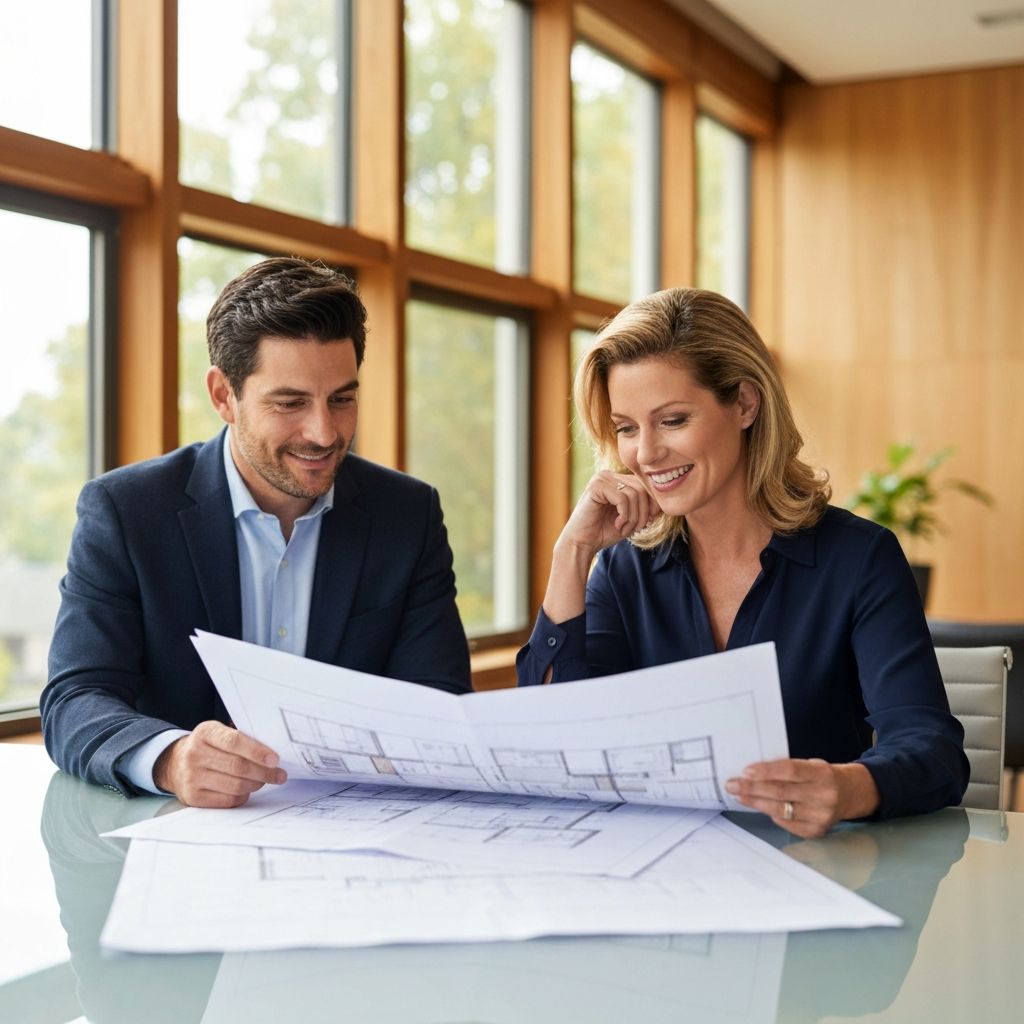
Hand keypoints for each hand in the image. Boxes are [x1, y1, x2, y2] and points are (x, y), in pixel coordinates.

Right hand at [153, 720, 286, 807]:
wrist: (174, 763)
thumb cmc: (208, 746)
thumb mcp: (219, 733)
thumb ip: (242, 738)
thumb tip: (272, 753)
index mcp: (205, 732)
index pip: (234, 742)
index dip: (257, 752)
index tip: (275, 759)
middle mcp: (195, 754)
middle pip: (238, 767)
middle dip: (264, 772)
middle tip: (279, 775)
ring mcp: (192, 777)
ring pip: (235, 786)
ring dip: (256, 784)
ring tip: (264, 780)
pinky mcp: (193, 797)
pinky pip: (228, 800)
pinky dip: (243, 796)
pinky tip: (247, 789)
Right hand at [560, 471, 658, 557]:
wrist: (582, 543)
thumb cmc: (604, 531)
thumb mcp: (631, 518)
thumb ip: (645, 508)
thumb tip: (661, 504)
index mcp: (616, 480)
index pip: (644, 486)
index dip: (651, 505)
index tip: (647, 523)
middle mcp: (609, 475)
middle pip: (641, 489)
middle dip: (643, 513)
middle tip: (636, 529)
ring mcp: (601, 479)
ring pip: (633, 494)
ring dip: (633, 517)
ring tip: (624, 528)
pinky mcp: (596, 486)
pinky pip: (622, 498)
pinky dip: (625, 515)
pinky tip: (617, 524)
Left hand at [725, 758, 879, 838]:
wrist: (849, 794)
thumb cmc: (821, 776)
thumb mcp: (810, 765)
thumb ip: (786, 769)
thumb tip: (752, 773)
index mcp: (821, 773)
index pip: (790, 771)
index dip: (766, 771)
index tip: (745, 771)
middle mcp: (824, 796)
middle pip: (781, 792)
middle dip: (752, 788)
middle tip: (732, 784)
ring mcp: (821, 816)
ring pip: (780, 809)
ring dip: (755, 802)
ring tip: (739, 795)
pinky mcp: (817, 831)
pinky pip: (786, 823)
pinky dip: (771, 813)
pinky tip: (761, 806)